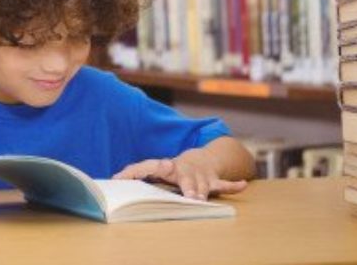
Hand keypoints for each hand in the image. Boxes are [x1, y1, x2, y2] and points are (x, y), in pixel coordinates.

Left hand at [112, 149, 248, 199]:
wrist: (199, 157)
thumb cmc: (172, 168)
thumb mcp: (156, 170)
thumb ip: (137, 174)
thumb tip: (113, 179)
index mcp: (165, 166)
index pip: (148, 166)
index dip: (136, 171)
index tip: (126, 176)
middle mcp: (183, 168)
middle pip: (183, 178)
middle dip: (185, 187)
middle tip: (186, 197)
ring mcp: (200, 174)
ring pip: (202, 184)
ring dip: (202, 190)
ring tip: (201, 199)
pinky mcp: (213, 179)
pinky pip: (223, 183)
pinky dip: (232, 185)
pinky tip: (243, 185)